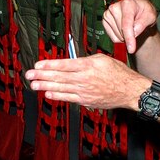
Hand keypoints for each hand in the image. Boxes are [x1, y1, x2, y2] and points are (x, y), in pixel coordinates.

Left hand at [25, 53, 147, 109]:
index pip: (64, 64)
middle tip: (29, 75)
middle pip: (59, 77)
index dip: (48, 65)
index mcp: (88, 65)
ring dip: (45, 86)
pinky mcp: (86, 101)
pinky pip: (69, 98)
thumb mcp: (101, 59)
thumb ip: (84, 61)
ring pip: (61, 88)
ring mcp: (84, 91)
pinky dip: (58, 96)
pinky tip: (48, 94)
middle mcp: (84, 79)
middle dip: (42, 75)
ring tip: (34, 84)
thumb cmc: (118, 72)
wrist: (129, 90)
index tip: (37, 64)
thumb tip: (70, 63)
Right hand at [102, 0, 158, 53]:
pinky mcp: (105, 21)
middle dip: (130, 36)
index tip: (131, 49)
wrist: (139, 11)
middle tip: (137, 29)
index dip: (129, 38)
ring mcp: (108, 14)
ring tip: (131, 28)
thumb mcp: (151, 16)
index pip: (126, 25)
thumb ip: (143, 24)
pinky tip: (124, 30)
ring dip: (125, 37)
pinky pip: (113, 37)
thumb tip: (134, 32)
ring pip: (117, 36)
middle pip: (121, 32)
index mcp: (127, 4)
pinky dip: (120, 38)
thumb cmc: (145, 12)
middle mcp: (115, 7)